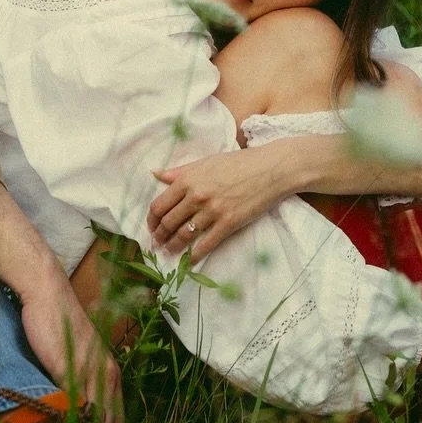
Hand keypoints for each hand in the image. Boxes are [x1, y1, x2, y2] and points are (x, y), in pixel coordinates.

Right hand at [19, 278, 123, 422]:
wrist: (49, 295)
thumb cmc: (62, 324)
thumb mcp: (80, 357)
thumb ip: (82, 384)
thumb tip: (77, 414)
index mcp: (112, 373)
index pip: (116, 420)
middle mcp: (106, 374)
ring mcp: (87, 373)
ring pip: (91, 419)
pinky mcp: (65, 369)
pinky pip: (68, 405)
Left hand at [148, 144, 291, 258]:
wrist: (270, 169)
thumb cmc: (238, 163)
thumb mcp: (205, 162)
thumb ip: (180, 171)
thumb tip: (155, 174)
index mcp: (188, 180)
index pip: (159, 205)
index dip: (152, 220)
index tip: (152, 227)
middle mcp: (196, 196)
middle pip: (168, 223)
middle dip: (160, 236)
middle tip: (157, 244)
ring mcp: (212, 211)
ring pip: (184, 235)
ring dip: (173, 247)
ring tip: (169, 252)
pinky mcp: (228, 223)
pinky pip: (206, 244)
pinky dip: (194, 255)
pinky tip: (189, 260)